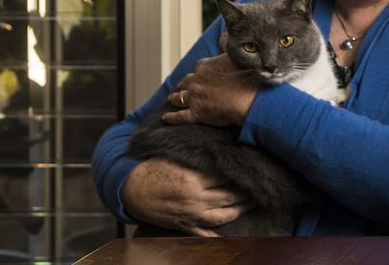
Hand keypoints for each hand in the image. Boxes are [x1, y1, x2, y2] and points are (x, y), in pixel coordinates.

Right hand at [122, 157, 249, 236]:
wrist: (129, 189)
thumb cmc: (151, 169)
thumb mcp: (175, 159)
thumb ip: (197, 158)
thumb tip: (219, 152)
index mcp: (193, 180)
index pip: (225, 177)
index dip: (240, 172)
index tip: (252, 168)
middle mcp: (195, 199)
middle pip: (229, 196)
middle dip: (246, 192)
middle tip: (259, 186)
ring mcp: (190, 215)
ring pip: (222, 216)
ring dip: (239, 210)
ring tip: (251, 204)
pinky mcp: (183, 225)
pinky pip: (204, 234)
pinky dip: (217, 236)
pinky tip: (230, 235)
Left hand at [161, 46, 257, 127]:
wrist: (249, 100)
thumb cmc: (246, 78)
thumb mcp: (236, 56)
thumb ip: (227, 45)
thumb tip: (222, 36)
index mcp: (205, 66)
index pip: (198, 68)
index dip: (198, 72)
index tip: (199, 74)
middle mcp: (196, 81)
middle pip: (185, 82)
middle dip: (183, 84)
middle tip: (183, 87)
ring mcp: (194, 98)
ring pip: (179, 97)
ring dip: (174, 98)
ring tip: (172, 99)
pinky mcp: (196, 114)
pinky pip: (178, 116)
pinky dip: (170, 117)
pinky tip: (165, 117)